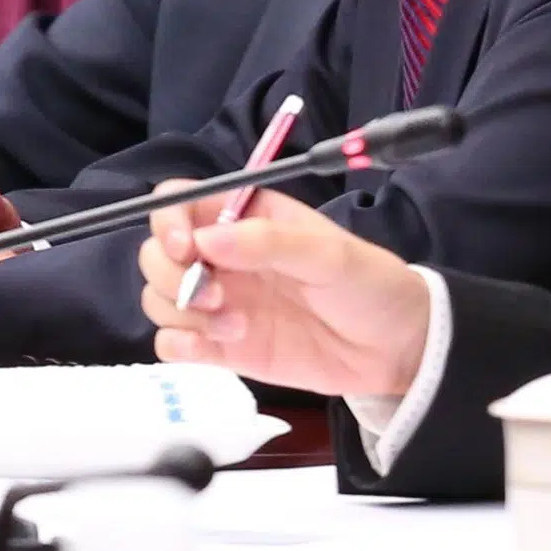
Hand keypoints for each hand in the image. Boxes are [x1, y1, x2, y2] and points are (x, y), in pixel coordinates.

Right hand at [138, 185, 430, 399]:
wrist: (393, 348)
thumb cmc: (367, 283)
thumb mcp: (327, 253)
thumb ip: (267, 242)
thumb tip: (205, 239)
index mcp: (245, 216)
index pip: (180, 202)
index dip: (169, 221)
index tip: (187, 249)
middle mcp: (222, 254)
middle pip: (157, 253)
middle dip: (171, 275)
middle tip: (217, 296)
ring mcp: (219, 301)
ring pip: (158, 298)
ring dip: (182, 313)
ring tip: (235, 326)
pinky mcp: (221, 346)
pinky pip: (172, 343)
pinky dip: (179, 345)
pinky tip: (216, 346)